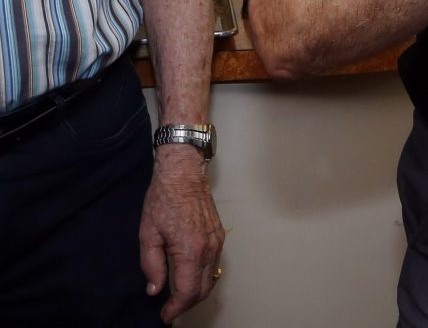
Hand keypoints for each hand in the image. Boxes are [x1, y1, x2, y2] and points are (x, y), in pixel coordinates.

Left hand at [140, 146, 224, 321]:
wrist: (183, 174)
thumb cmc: (163, 200)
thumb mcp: (147, 234)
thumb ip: (151, 266)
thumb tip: (155, 289)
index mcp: (190, 250)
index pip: (187, 291)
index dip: (176, 307)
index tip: (164, 315)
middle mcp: (208, 248)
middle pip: (203, 289)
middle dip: (186, 303)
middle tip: (169, 309)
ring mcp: (217, 241)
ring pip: (211, 278)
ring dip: (196, 292)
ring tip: (177, 296)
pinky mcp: (219, 235)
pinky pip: (214, 264)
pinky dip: (203, 277)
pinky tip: (189, 276)